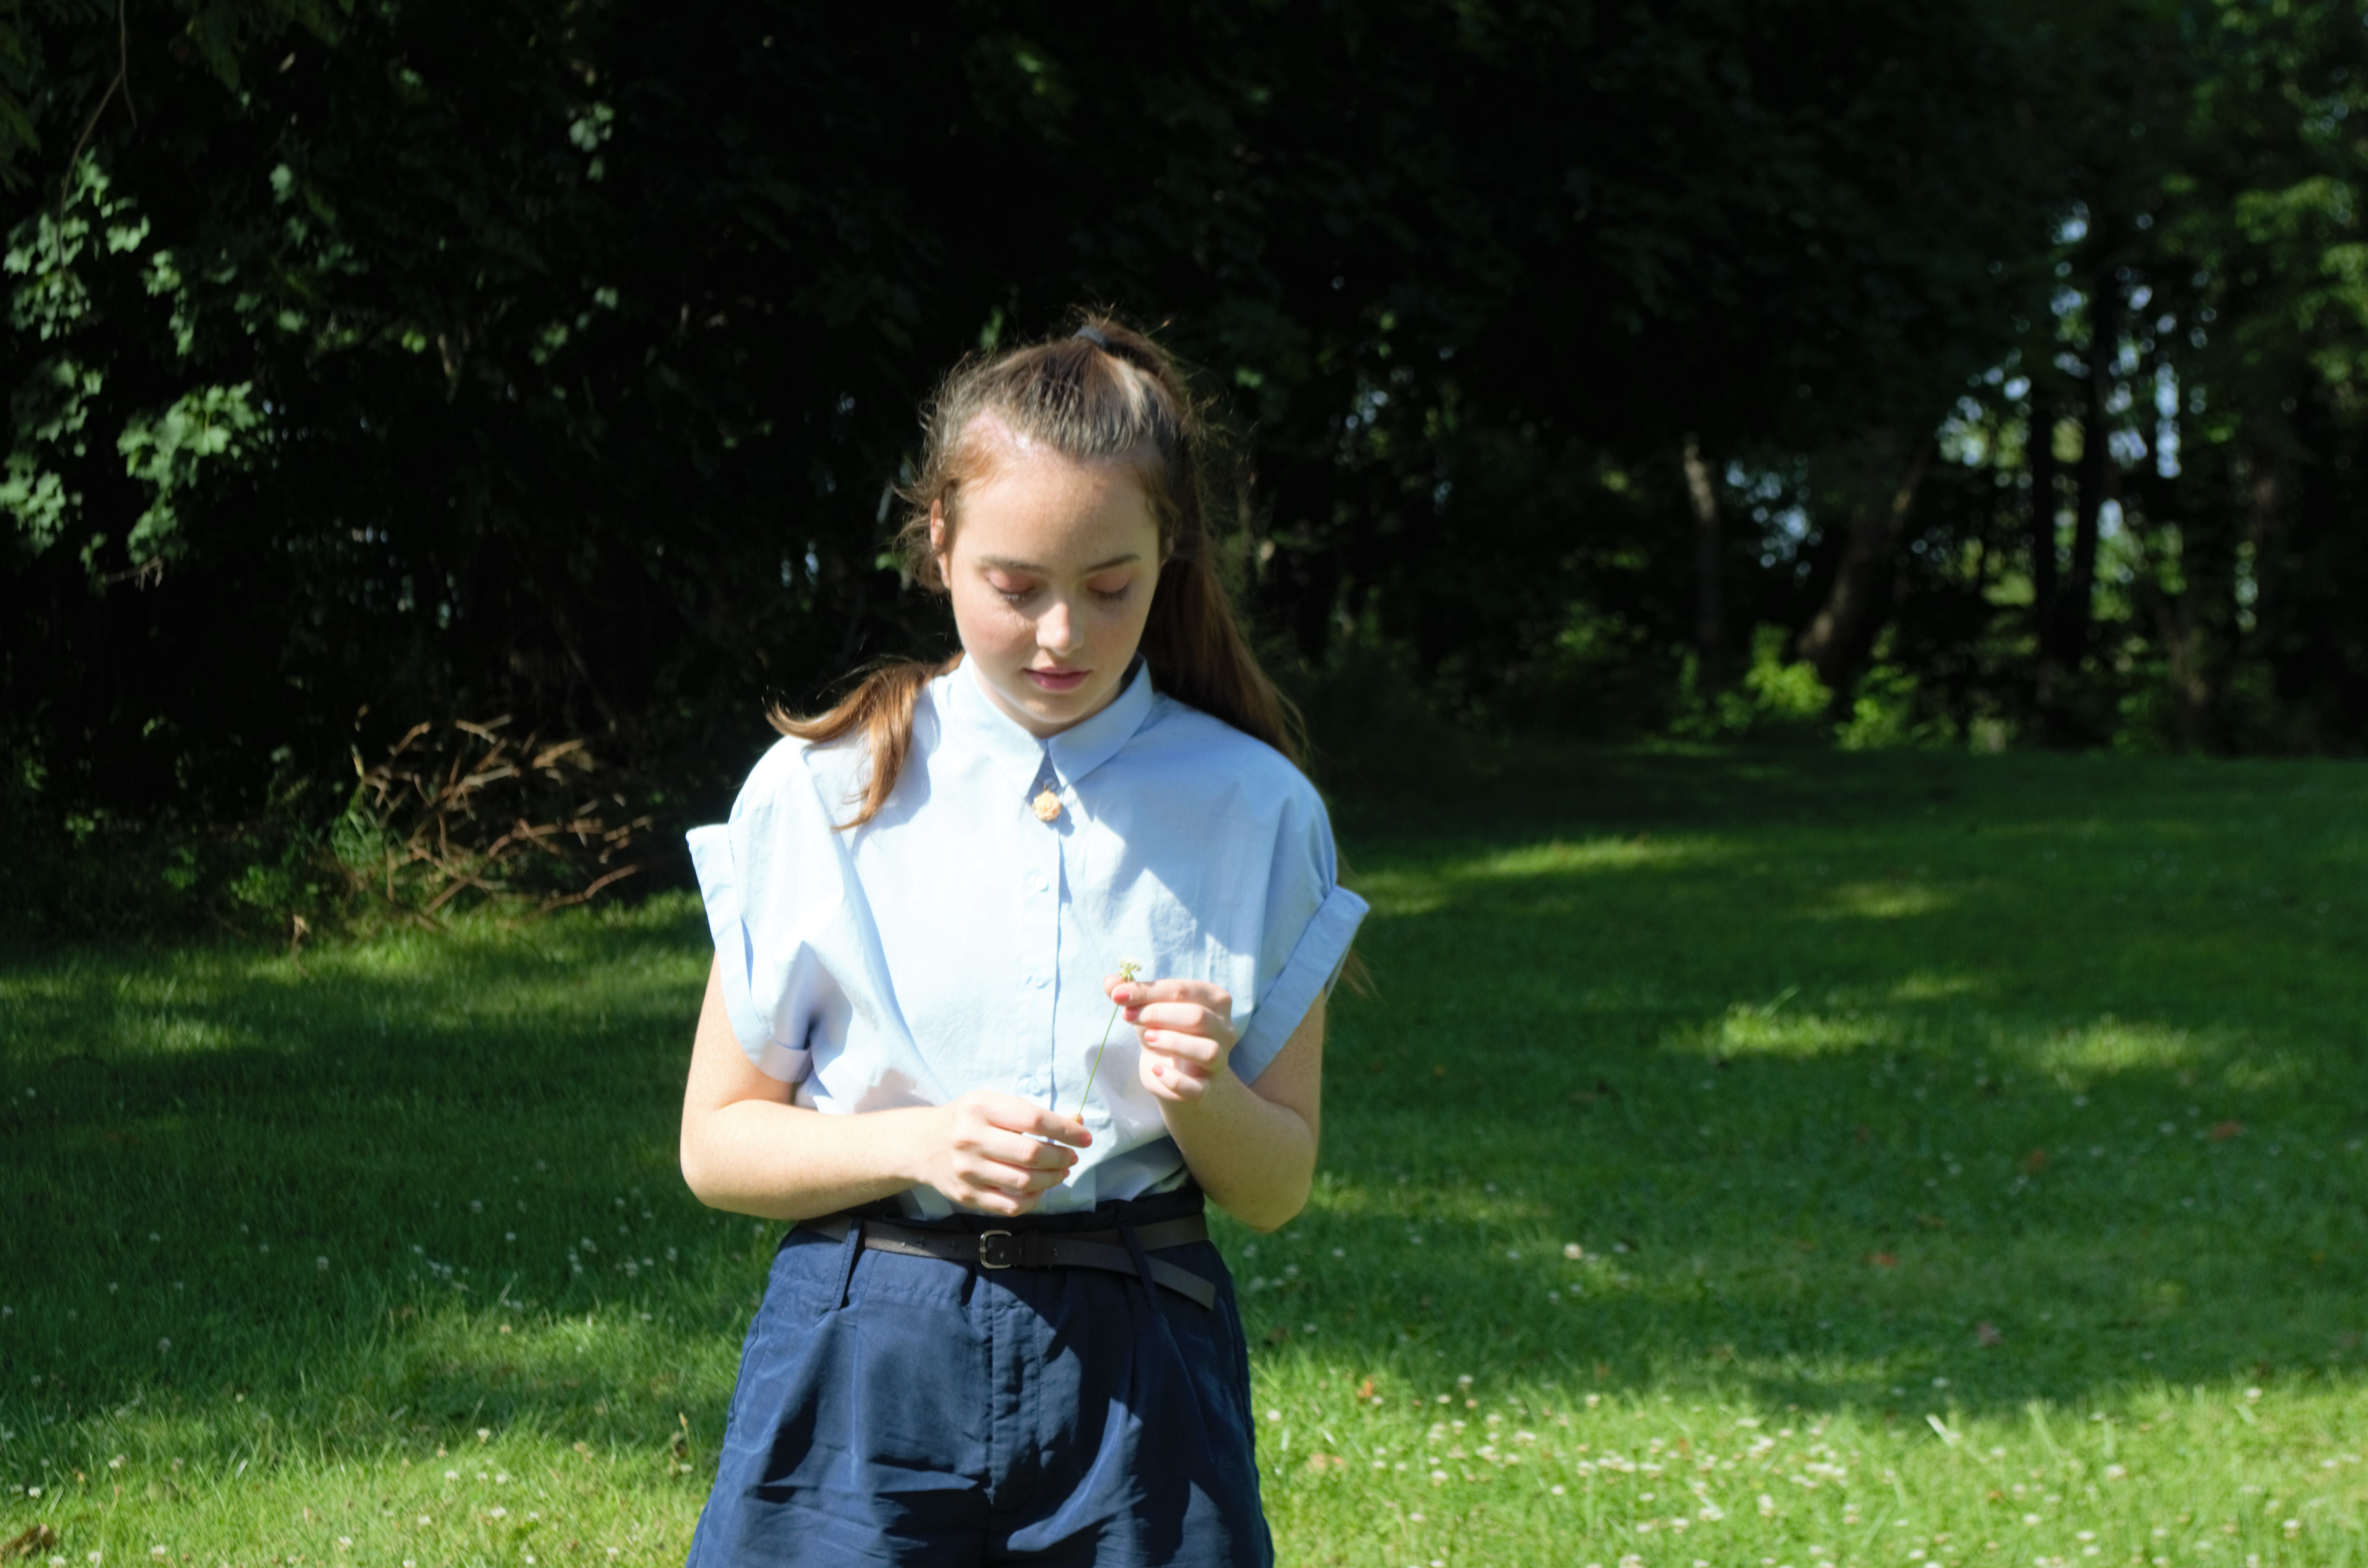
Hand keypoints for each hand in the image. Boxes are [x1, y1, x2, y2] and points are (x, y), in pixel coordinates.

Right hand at [914, 1091, 1091, 1216]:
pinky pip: (1011, 1205)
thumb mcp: (994, 1104)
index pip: (1034, 1119)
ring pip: (1024, 1182)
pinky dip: (1034, 1199)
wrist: (923, 1144)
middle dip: (1061, 1157)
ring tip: (1061, 1172)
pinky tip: (1040, 1188)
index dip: (1065, 1130)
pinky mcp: (967, 1196)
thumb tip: (1077, 1124)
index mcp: (981, 1108)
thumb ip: (1032, 1114)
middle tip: (1071, 1157)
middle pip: (1031, 1154)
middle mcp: (971, 1138)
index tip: (1085, 1137)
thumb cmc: (968, 1120)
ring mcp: (968, 1170)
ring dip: (1053, 1179)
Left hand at [1112, 975, 1236, 1103]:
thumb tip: (1110, 981)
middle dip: (1157, 1014)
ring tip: (1147, 1038)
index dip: (1147, 991)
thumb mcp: (1148, 1007)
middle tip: (1128, 1016)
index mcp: (1214, 999)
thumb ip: (1131, 993)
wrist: (1174, 1068)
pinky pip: (1196, 1088)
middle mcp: (1225, 1029)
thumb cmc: (1164, 1028)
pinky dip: (1174, 1080)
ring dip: (1173, 1042)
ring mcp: (1219, 1060)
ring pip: (1207, 1051)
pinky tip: (1155, 1070)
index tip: (1117, 995)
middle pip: (1197, 1016)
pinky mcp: (1206, 1087)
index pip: (1182, 990)